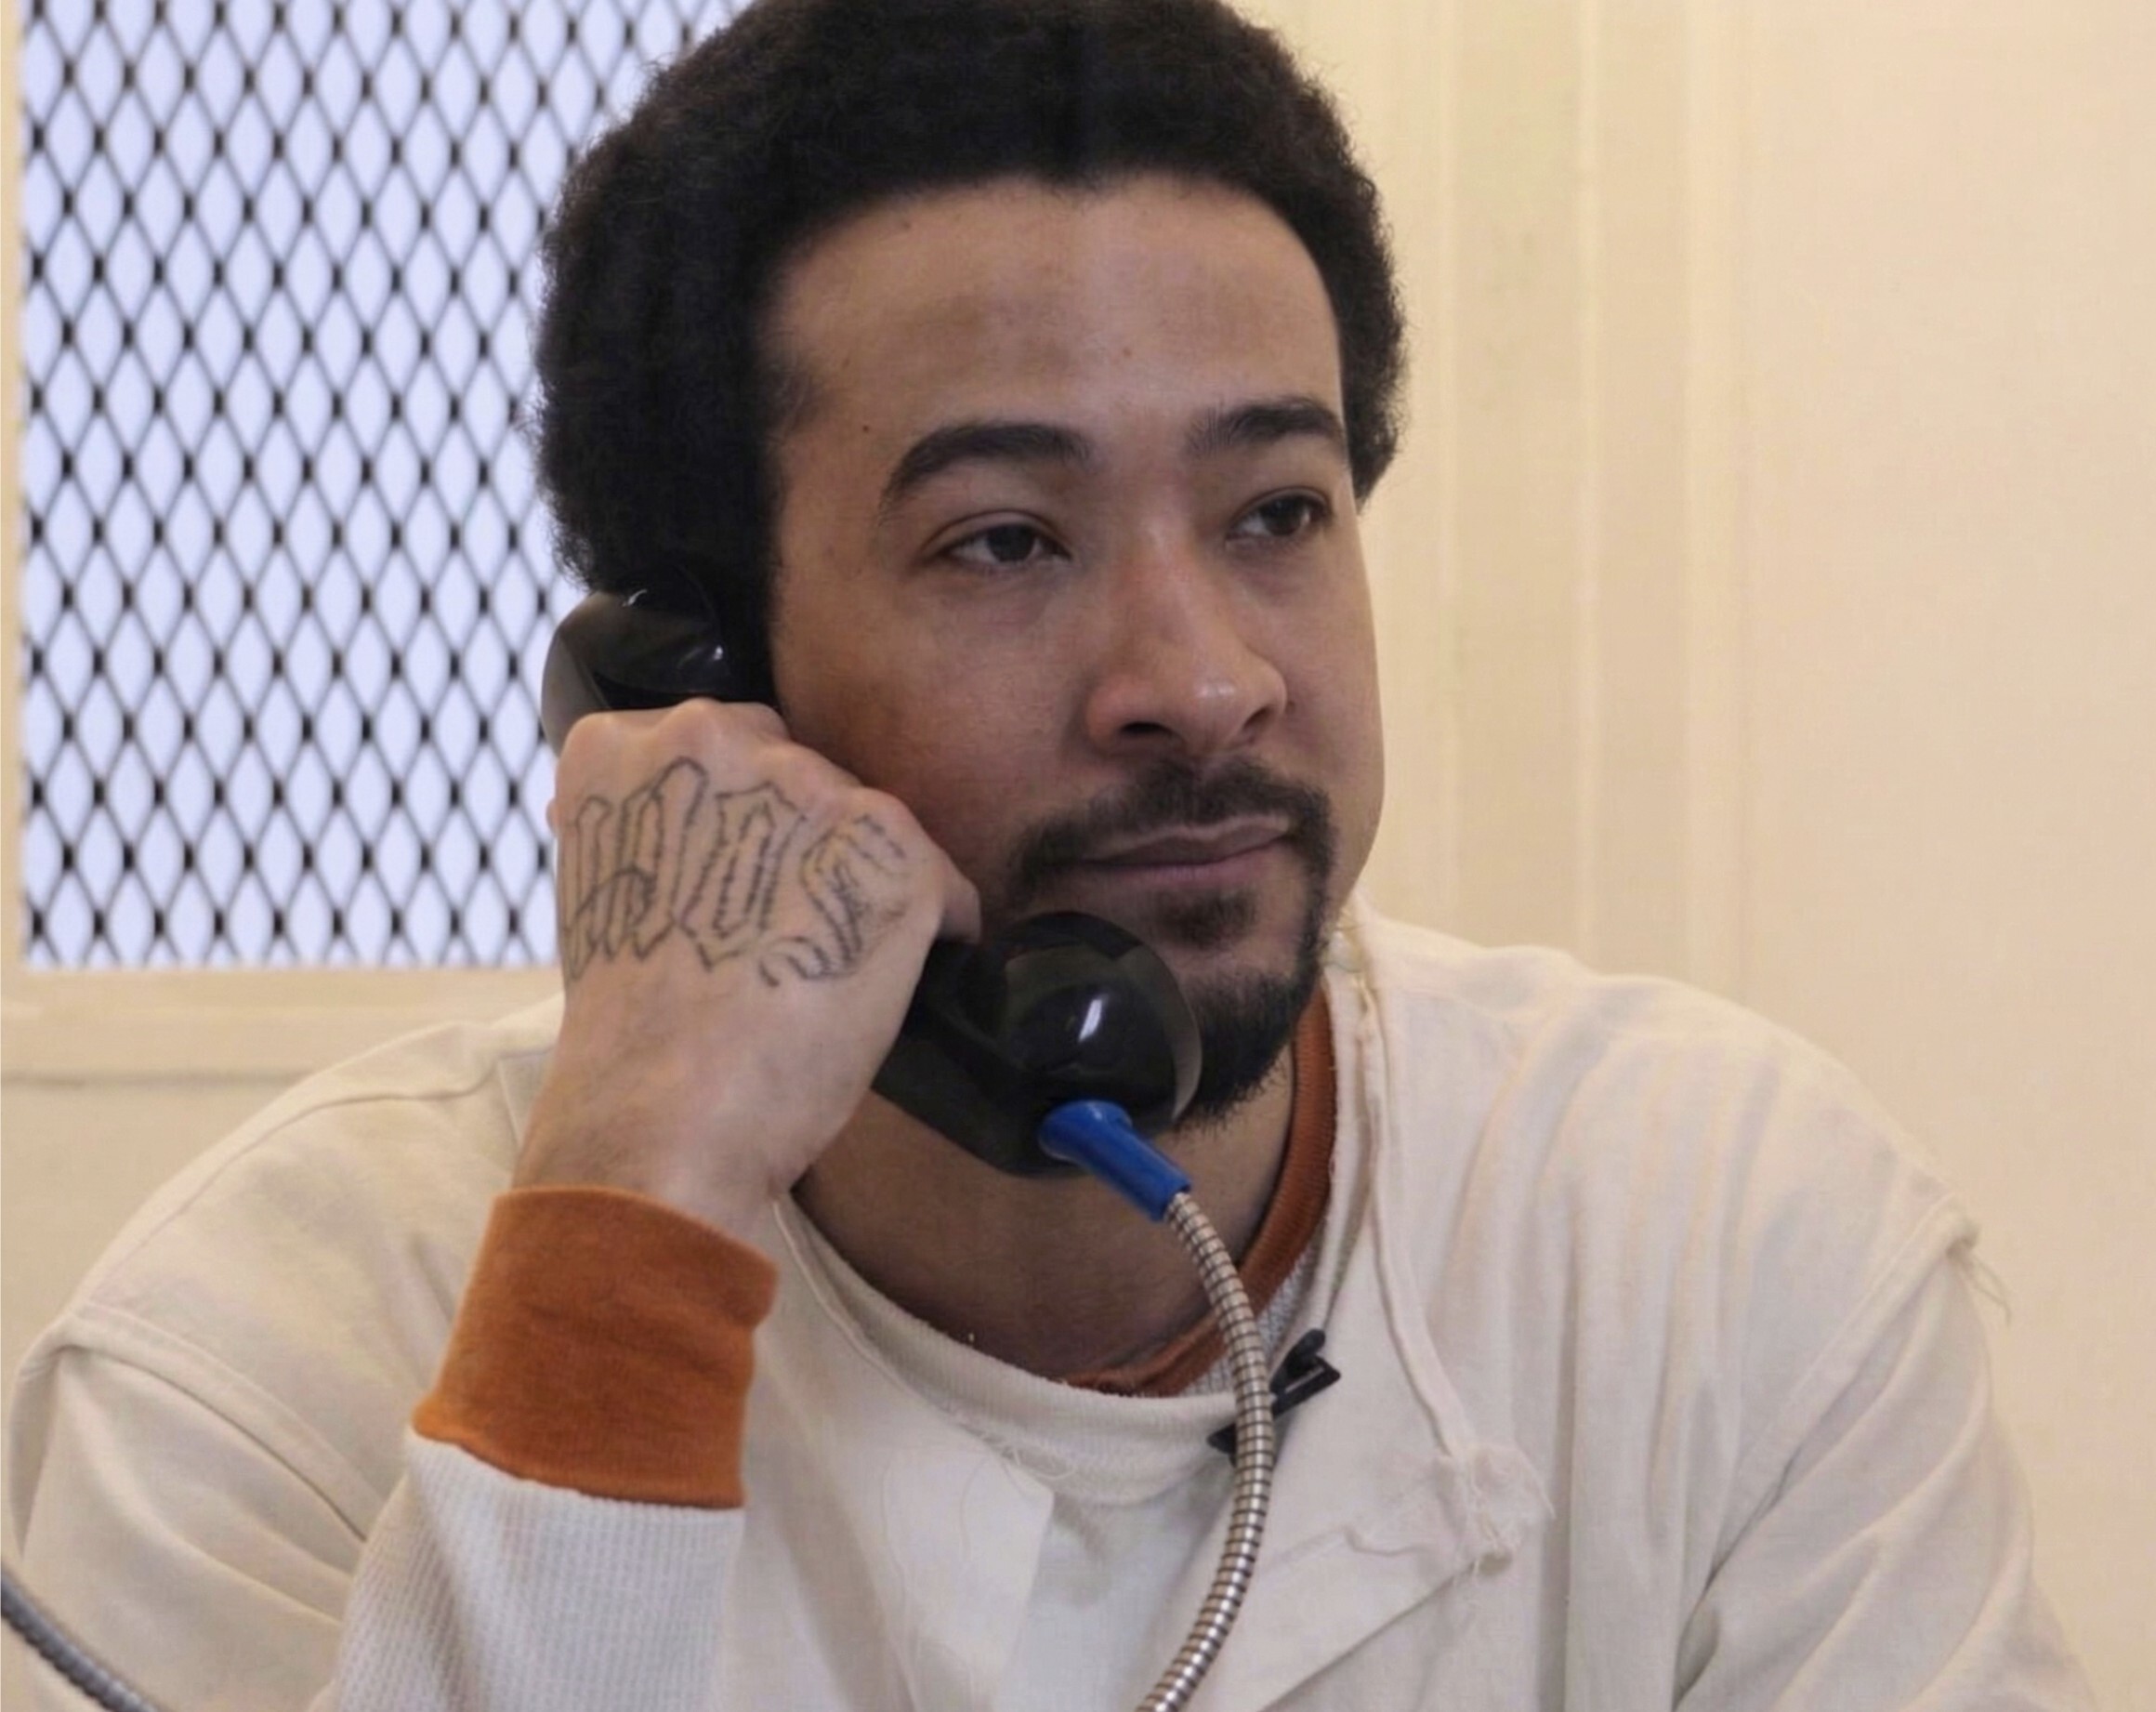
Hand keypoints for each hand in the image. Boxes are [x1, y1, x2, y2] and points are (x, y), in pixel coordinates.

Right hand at [516, 700, 980, 1236]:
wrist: (660, 1112)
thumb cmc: (626, 1028)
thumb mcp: (605, 886)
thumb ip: (658, 827)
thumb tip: (698, 822)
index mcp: (627, 744)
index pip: (723, 746)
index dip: (735, 823)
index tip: (726, 884)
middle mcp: (719, 739)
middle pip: (800, 772)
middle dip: (801, 843)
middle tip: (776, 931)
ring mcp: (811, 790)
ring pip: (867, 827)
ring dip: (859, 887)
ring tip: (821, 966)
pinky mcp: (893, 852)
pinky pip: (942, 885)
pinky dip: (929, 932)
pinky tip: (878, 985)